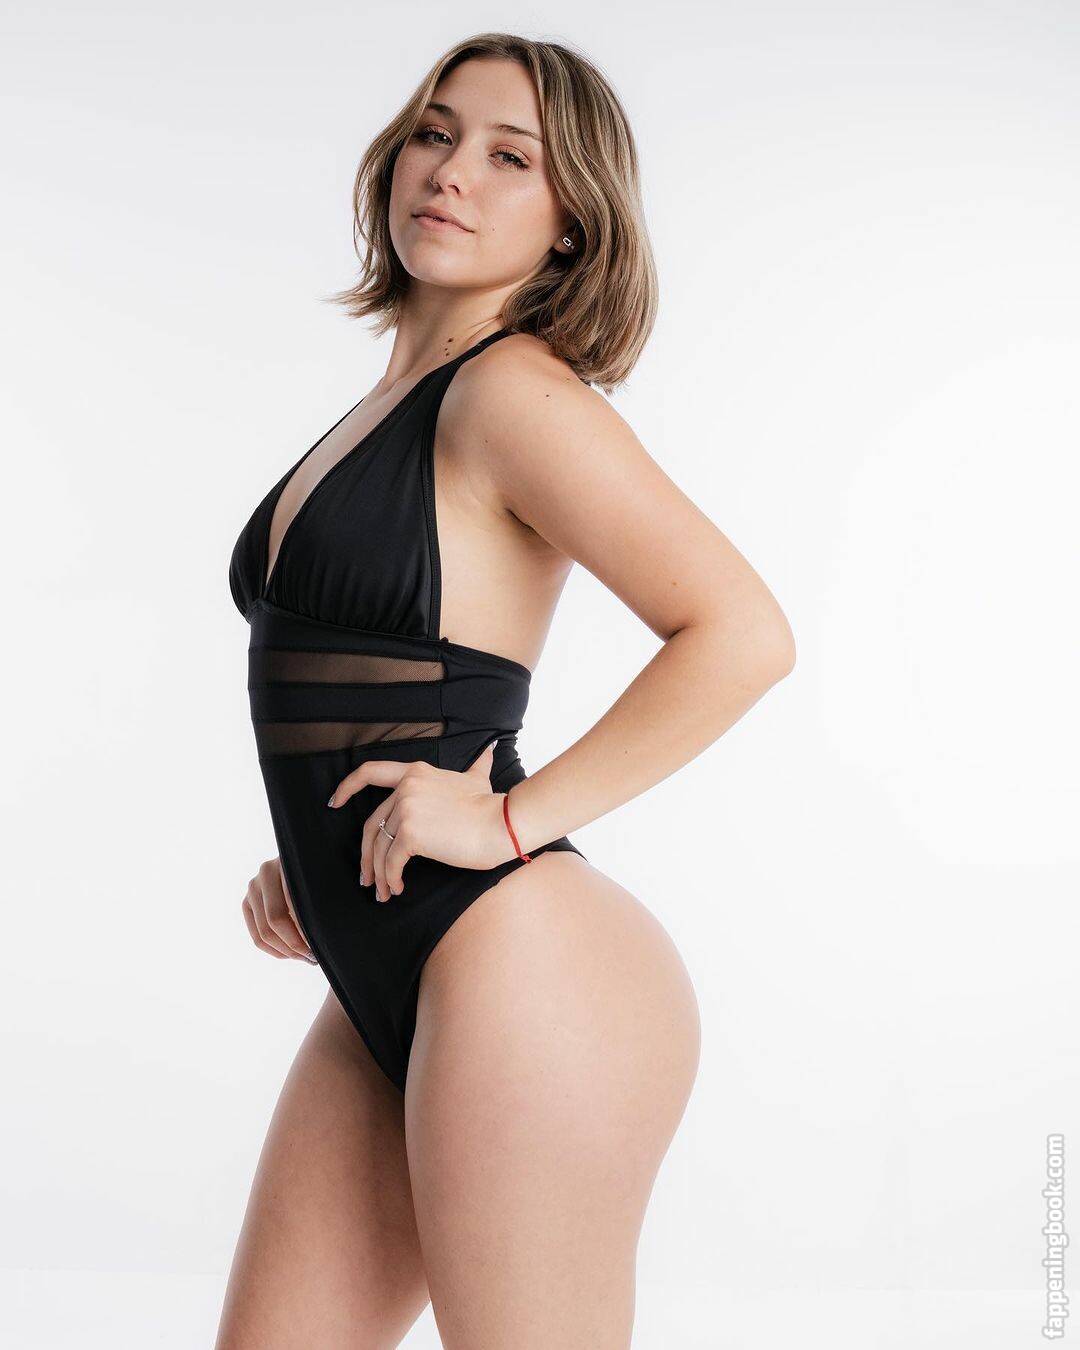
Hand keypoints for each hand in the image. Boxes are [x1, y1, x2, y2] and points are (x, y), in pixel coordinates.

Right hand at [241, 857, 318, 963]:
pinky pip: (257, 936)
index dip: (305, 932)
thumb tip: (324, 934)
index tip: (320, 947)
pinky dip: (275, 950)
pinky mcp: (248, 902)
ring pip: (264, 932)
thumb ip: (324, 901)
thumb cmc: (326, 871)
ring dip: (286, 951)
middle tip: (313, 957)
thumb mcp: (330, 879)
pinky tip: (292, 954)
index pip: (293, 906)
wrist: (310, 860)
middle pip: (275, 920)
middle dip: (295, 944)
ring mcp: (254, 886)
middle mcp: (266, 871)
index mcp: (288, 863)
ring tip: (305, 957)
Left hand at [328, 743, 509, 902]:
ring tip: (384, 891)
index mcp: (415, 772)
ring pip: (379, 847)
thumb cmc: (492, 805)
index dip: (347, 786)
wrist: (503, 823)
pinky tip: (397, 889)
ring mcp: (407, 810)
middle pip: (371, 824)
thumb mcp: (478, 778)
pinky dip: (391, 879)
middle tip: (366, 876)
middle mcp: (406, 787)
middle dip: (366, 854)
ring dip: (378, 873)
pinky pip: (392, 863)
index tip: (334, 801)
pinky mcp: (411, 835)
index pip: (370, 772)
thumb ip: (478, 764)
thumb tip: (489, 751)